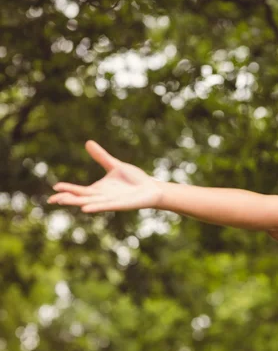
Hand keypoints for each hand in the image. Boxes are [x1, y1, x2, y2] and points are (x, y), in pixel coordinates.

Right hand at [47, 141, 162, 212]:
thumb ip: (101, 156)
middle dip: (67, 198)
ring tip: (63, 202)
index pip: (78, 191)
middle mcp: (102, 197)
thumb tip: (88, 142)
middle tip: (52, 199)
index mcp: (98, 189)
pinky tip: (85, 208)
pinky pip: (105, 206)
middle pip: (81, 198)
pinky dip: (95, 207)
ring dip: (77, 202)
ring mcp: (110, 202)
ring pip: (90, 202)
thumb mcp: (114, 165)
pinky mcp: (120, 205)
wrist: (151, 188)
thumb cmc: (134, 179)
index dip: (67, 190)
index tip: (54, 189)